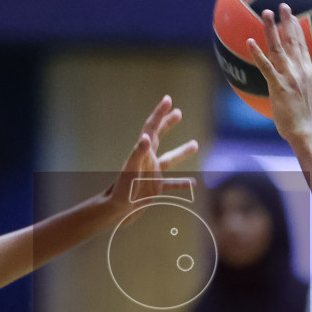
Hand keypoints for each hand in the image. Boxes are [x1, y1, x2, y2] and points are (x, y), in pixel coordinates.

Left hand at [103, 97, 199, 217]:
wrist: (115, 212)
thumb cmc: (121, 192)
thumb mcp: (130, 172)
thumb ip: (138, 154)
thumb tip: (147, 138)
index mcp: (142, 153)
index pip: (152, 128)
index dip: (159, 113)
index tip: (168, 99)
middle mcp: (147, 161)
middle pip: (159, 137)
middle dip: (168, 124)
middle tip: (178, 112)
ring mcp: (151, 174)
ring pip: (170, 160)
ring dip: (181, 152)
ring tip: (195, 144)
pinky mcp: (154, 188)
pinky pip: (171, 184)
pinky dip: (182, 183)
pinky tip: (193, 183)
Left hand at [247, 5, 311, 143]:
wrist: (307, 132)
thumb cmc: (305, 120)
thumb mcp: (305, 97)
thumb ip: (298, 84)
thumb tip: (291, 83)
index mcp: (307, 72)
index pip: (302, 46)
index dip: (296, 30)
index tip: (292, 16)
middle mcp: (300, 70)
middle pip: (293, 41)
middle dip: (287, 21)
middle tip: (282, 6)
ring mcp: (290, 77)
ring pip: (279, 48)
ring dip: (272, 29)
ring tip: (266, 13)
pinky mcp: (279, 86)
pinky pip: (266, 66)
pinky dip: (257, 53)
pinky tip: (250, 42)